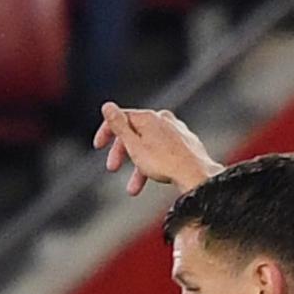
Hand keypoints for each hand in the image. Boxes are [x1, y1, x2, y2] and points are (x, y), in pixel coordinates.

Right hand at [92, 103, 221, 197]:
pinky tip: (155, 175)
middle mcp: (163, 119)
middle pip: (134, 132)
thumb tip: (107, 106)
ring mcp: (176, 129)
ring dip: (137, 165)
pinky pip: (163, 149)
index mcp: (148, 117)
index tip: (99, 146)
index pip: (120, 118)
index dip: (106, 132)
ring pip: (149, 144)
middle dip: (121, 152)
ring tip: (134, 187)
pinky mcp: (185, 141)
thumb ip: (119, 125)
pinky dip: (154, 162)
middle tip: (113, 168)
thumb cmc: (165, 163)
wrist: (195, 174)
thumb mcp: (133, 145)